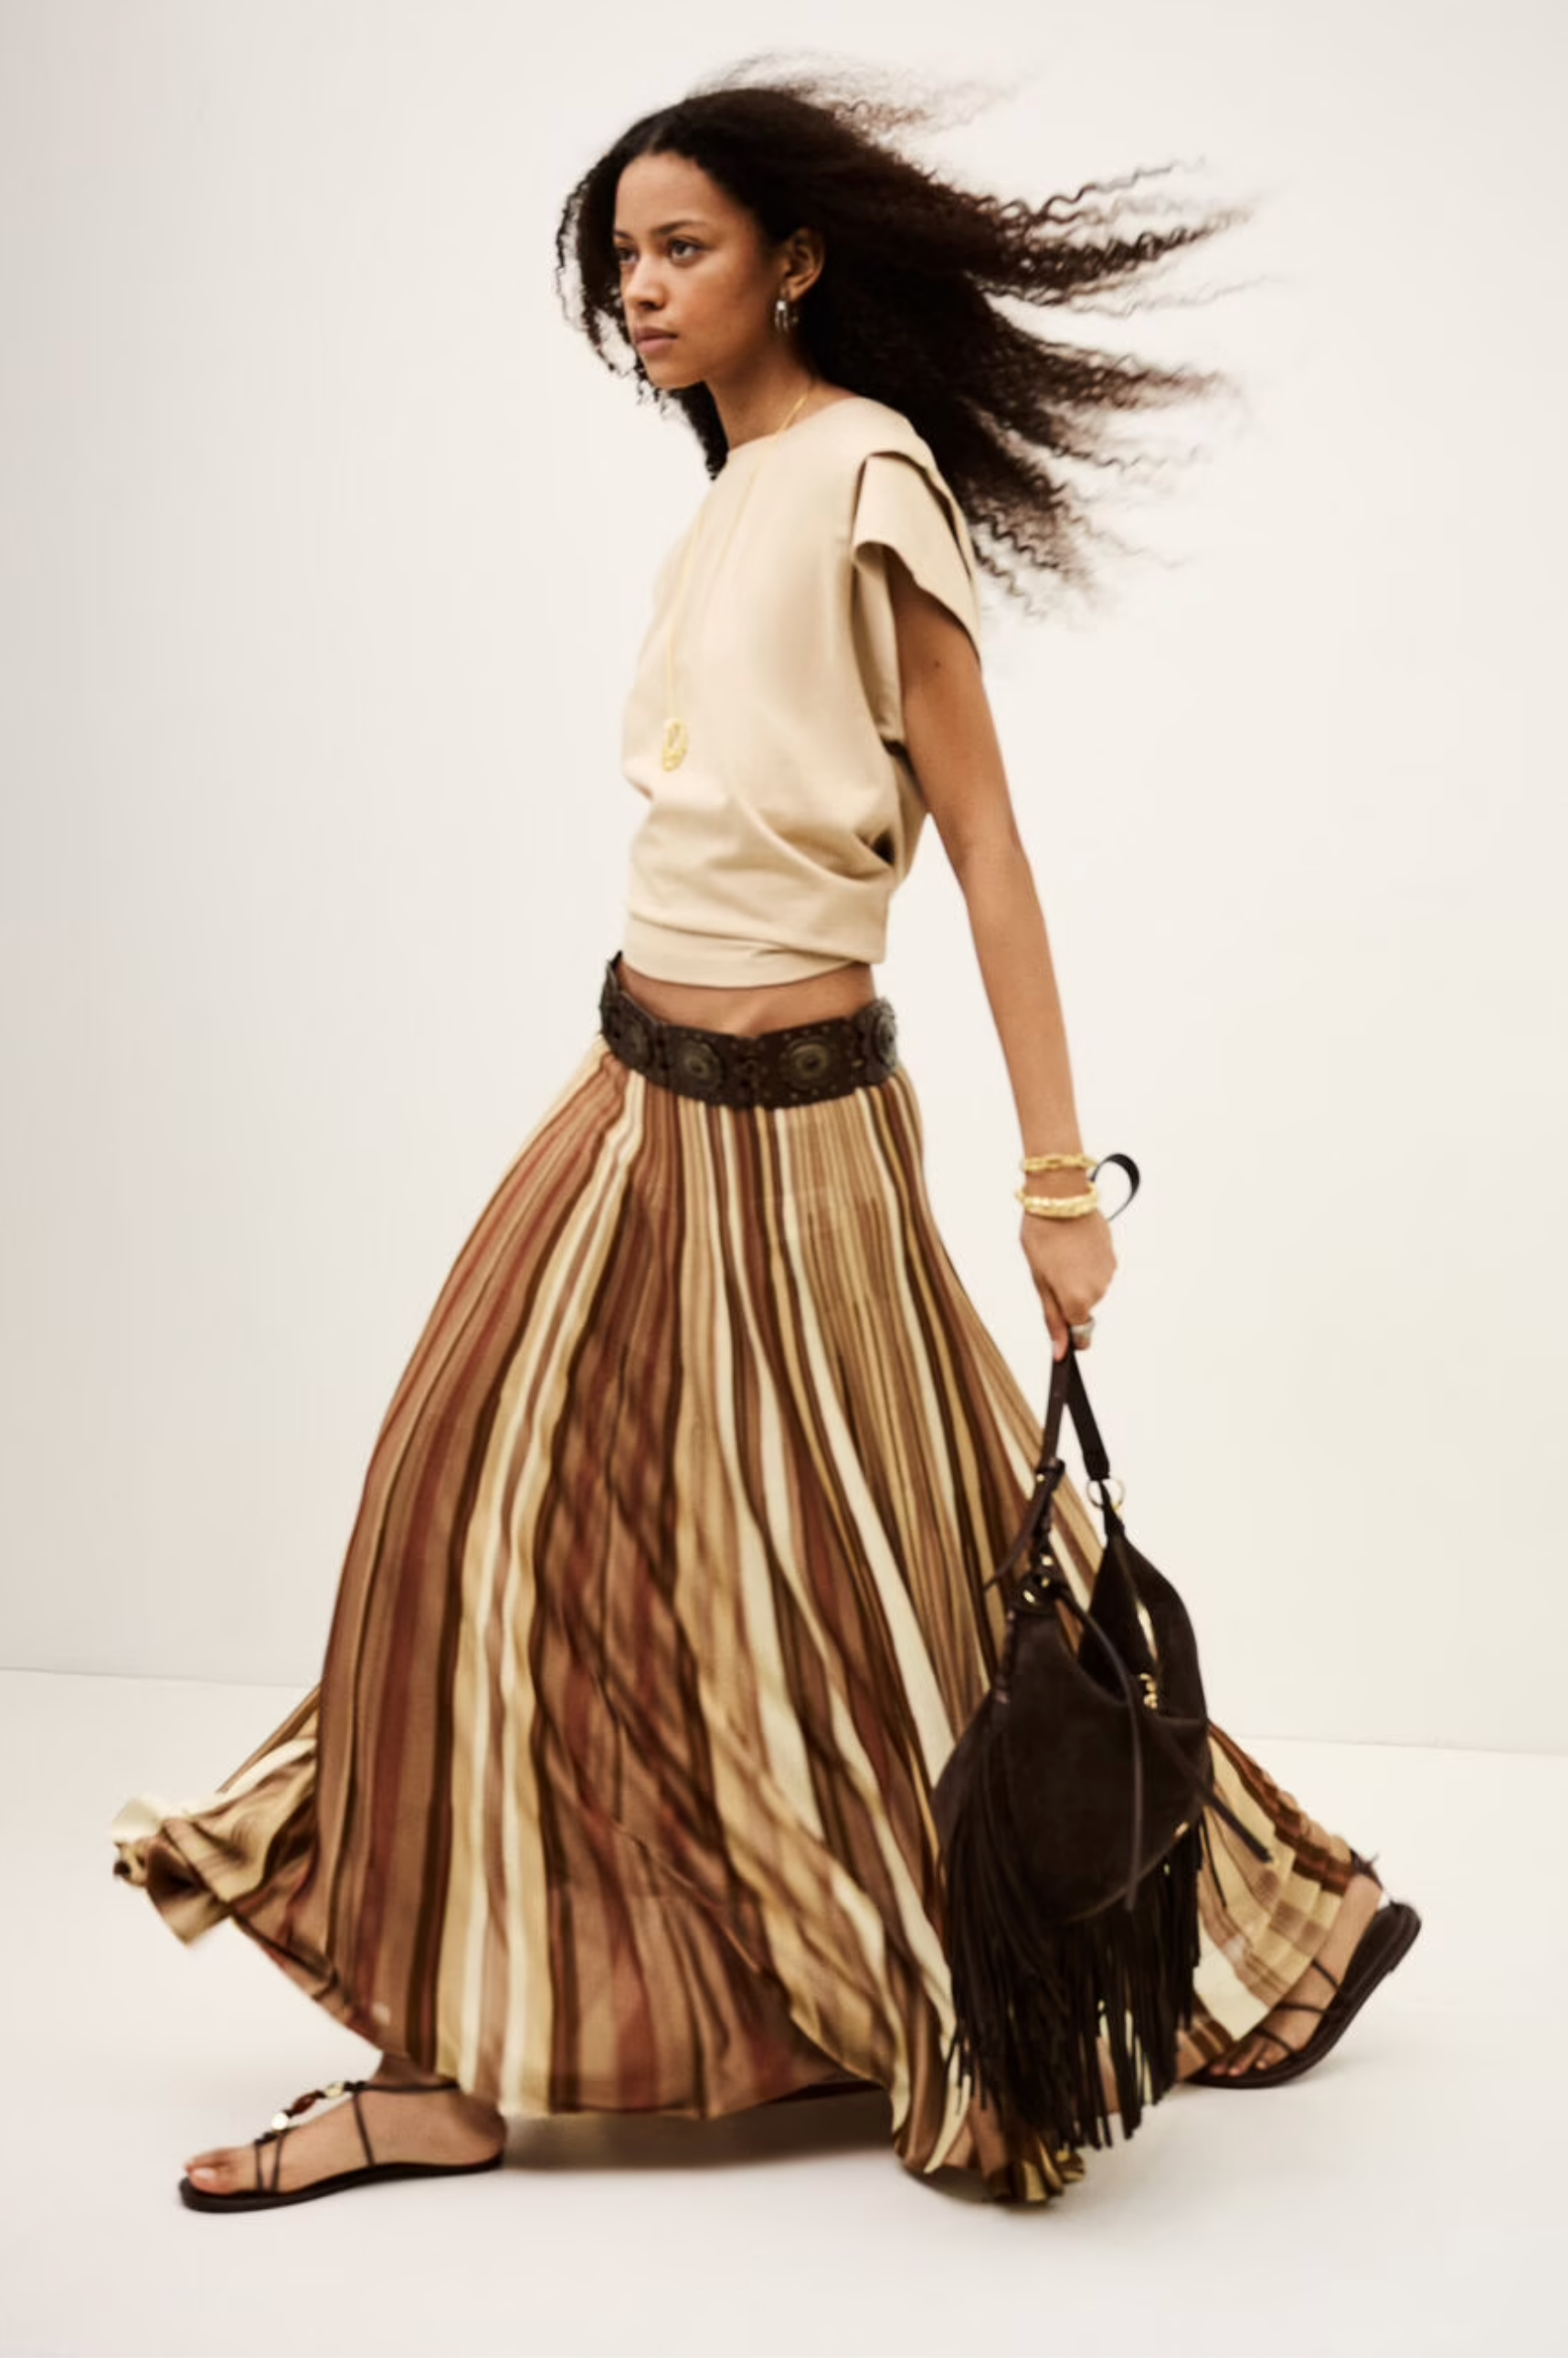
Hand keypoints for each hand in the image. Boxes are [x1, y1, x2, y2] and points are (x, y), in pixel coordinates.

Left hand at [1019, 1207, 1116, 1359]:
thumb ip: (1053, 1318)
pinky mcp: (1113, 1256)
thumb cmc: (1042, 1236)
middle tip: (1051, 1270)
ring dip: (1078, 1278)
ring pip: (1091, 1289)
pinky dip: (1087, 1265)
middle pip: (1083, 1308)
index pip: (1079, 1332)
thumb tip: (1060, 1351)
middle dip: (1068, 1296)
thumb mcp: (1039, 1280)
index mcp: (1077, 1300)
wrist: (1061, 1197)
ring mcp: (1108, 1273)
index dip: (1067, 1327)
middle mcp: (1099, 1291)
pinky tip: (1075, 1247)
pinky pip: (1098, 1271)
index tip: (1060, 1319)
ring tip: (1063, 1254)